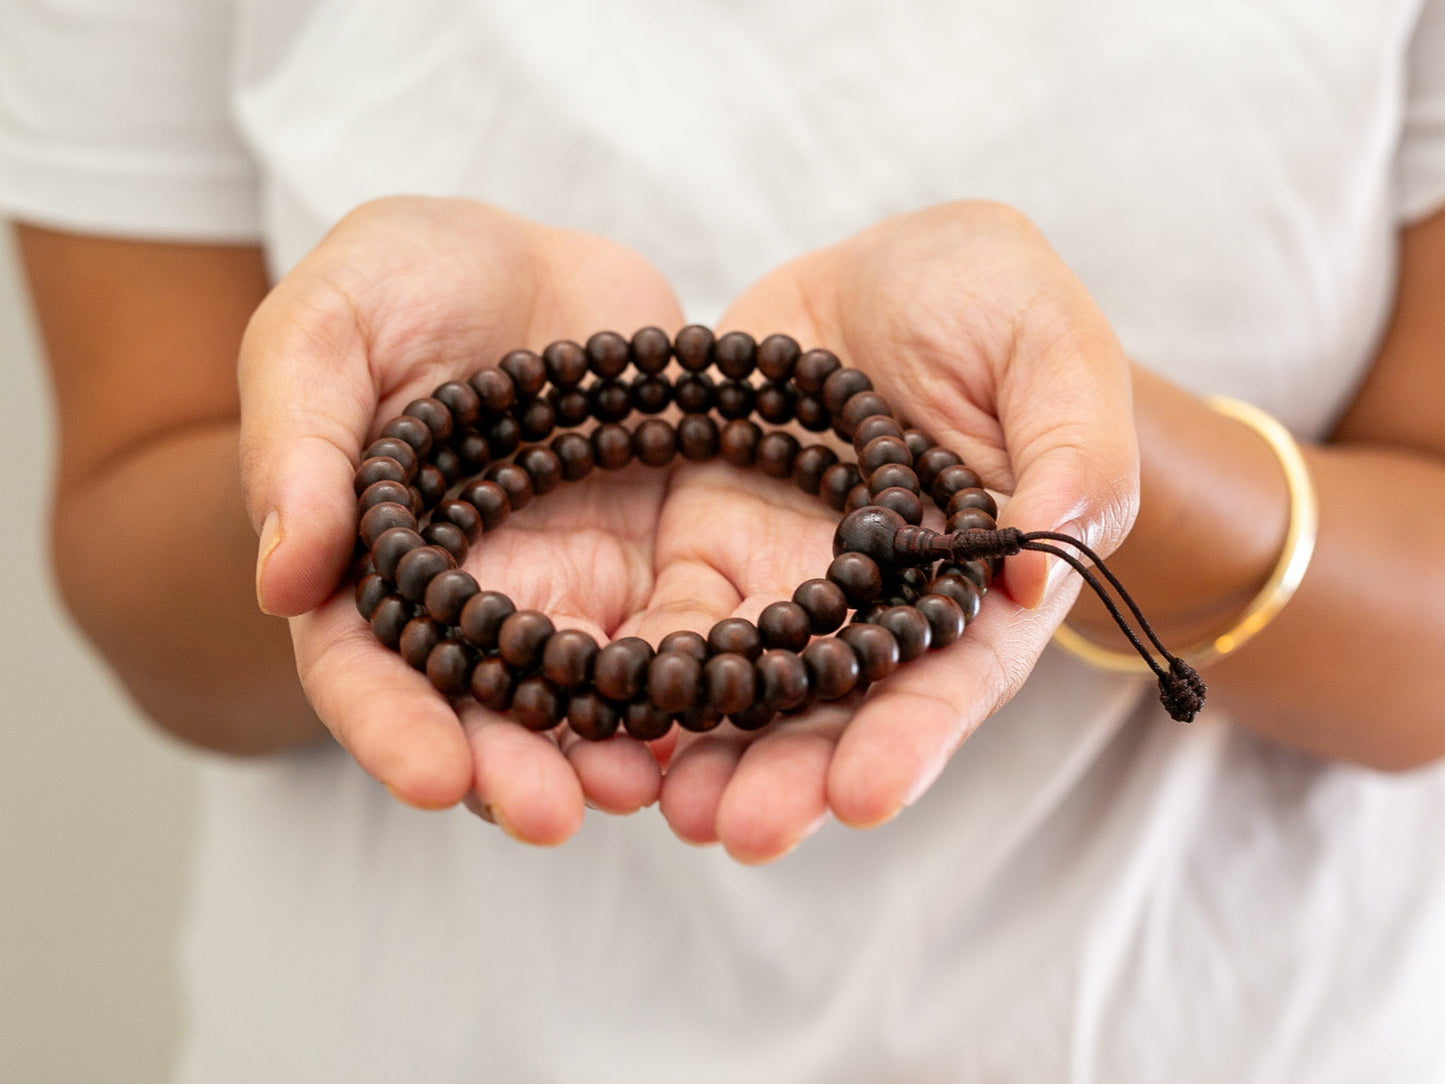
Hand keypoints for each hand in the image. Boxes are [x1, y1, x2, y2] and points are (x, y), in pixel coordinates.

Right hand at [239, 196, 687, 840]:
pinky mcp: (656, 562)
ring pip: (587, 695)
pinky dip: (696, 681)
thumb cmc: (401, 281)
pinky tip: (726, 713)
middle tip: (553, 815)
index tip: (435, 776)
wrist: (525, 258)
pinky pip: (679, 635)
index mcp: (373, 565)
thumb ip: (297, 437)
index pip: (367, 668)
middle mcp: (474, 601)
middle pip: (484, 708)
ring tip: (643, 789)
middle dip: (512, 769)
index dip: (392, 727)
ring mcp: (571, 588)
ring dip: (610, 751)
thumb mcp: (326, 324)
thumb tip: (283, 577)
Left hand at [653, 201, 1139, 859]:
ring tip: (672, 808)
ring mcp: (789, 581)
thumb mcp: (1047, 341)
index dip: (912, 737)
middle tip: (743, 829)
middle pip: (839, 709)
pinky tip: (605, 712)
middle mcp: (879, 606)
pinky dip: (644, 669)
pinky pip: (674, 618)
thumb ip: (1071, 445)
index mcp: (977, 581)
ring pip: (750, 686)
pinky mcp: (711, 546)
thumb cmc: (992, 303)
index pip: (953, 677)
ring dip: (709, 751)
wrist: (886, 276)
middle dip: (793, 775)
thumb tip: (1041, 555)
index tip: (864, 794)